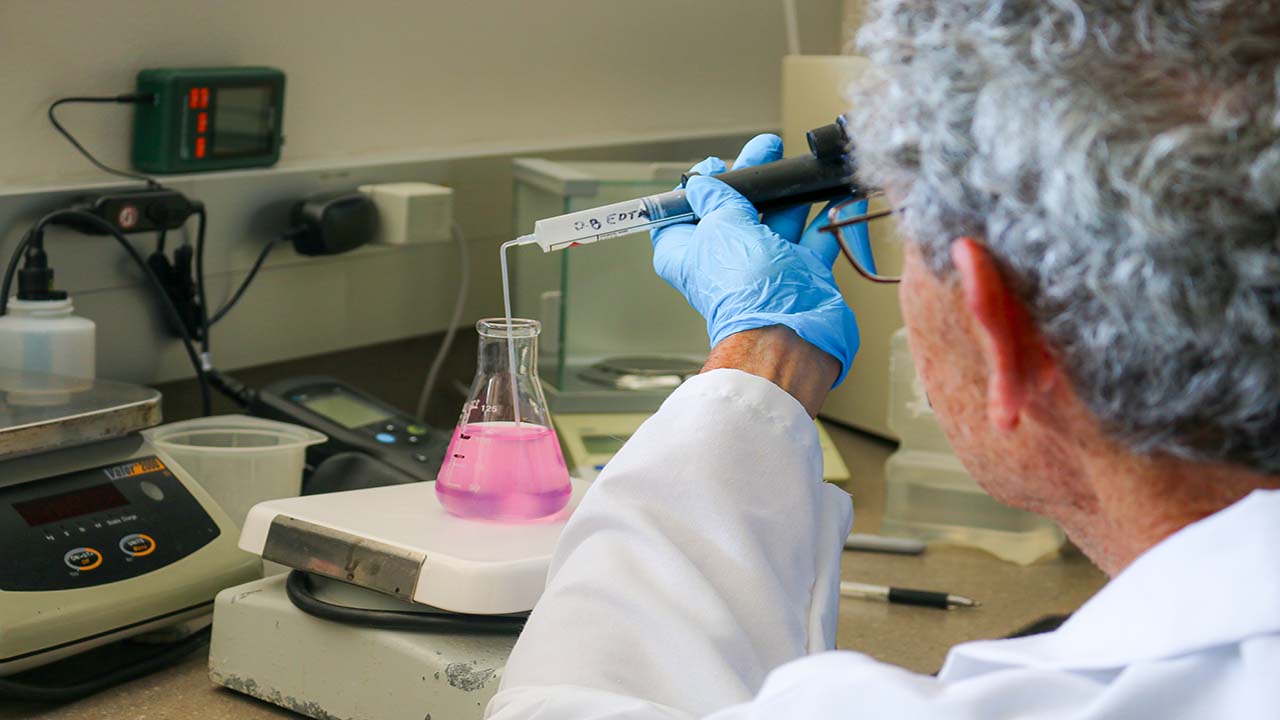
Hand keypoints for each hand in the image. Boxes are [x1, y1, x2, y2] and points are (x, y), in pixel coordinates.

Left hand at [651, 134, 858, 386]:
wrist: (788, 328)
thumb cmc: (744, 285)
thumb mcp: (719, 224)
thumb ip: (716, 197)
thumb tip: (705, 183)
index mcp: (688, 254)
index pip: (679, 218)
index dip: (692, 190)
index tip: (712, 168)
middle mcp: (724, 262)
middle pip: (732, 212)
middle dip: (749, 179)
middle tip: (764, 150)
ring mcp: (763, 268)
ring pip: (774, 222)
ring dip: (786, 195)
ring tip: (796, 166)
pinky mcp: (799, 274)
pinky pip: (812, 240)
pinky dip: (823, 219)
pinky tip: (831, 196)